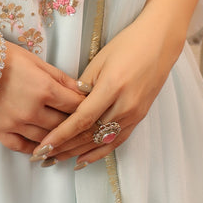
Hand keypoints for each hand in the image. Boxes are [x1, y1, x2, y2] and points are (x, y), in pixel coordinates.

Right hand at [0, 41, 85, 153]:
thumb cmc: (2, 57)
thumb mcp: (35, 60)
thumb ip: (59, 77)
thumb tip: (80, 89)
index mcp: (44, 88)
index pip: (75, 105)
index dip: (86, 108)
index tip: (93, 110)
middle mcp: (33, 109)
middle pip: (64, 125)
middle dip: (77, 127)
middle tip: (86, 129)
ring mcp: (17, 123)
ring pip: (46, 139)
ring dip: (59, 141)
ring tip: (68, 140)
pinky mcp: (1, 132)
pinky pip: (23, 147)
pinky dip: (35, 149)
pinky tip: (43, 149)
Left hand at [30, 1, 187, 167]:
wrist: (159, 43)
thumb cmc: (127, 44)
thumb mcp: (99, 59)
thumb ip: (83, 85)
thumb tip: (69, 105)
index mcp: (112, 87)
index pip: (82, 119)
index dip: (61, 135)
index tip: (44, 145)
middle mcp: (125, 105)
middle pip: (90, 135)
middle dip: (65, 148)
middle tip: (43, 156)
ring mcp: (134, 114)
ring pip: (101, 142)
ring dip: (78, 152)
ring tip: (57, 159)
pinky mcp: (139, 118)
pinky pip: (117, 141)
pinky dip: (99, 152)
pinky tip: (83, 159)